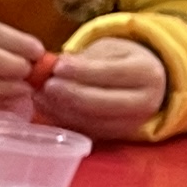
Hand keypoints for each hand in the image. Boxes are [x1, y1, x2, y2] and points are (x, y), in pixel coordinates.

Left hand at [35, 35, 167, 137]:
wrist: (146, 84)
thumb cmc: (123, 61)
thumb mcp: (111, 49)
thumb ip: (87, 58)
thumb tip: (57, 66)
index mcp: (146, 73)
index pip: (111, 73)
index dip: (82, 71)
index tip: (57, 67)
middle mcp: (144, 102)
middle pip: (101, 103)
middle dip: (69, 95)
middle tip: (46, 85)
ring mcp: (130, 124)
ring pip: (91, 121)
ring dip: (60, 110)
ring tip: (40, 95)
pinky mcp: (114, 137)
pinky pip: (85, 131)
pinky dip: (62, 120)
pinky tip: (47, 108)